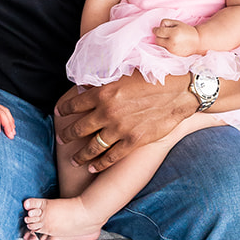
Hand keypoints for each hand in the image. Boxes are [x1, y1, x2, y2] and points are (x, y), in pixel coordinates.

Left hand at [56, 72, 239, 170]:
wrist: (182, 89)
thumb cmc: (156, 75)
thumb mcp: (125, 72)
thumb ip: (105, 81)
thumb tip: (88, 85)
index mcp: (103, 92)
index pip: (74, 102)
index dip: (64, 108)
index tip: (58, 112)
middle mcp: (107, 112)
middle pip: (79, 127)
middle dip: (67, 134)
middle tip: (61, 138)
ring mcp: (120, 129)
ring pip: (92, 146)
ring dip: (80, 154)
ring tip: (73, 159)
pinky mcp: (134, 141)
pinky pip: (112, 156)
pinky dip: (100, 163)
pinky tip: (93, 167)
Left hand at [153, 18, 200, 55]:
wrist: (197, 42)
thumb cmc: (187, 31)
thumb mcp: (177, 23)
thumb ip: (166, 22)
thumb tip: (158, 27)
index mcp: (174, 33)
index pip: (158, 32)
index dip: (156, 30)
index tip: (156, 29)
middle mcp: (172, 42)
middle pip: (157, 39)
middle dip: (159, 36)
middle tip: (164, 33)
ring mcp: (172, 50)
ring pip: (160, 46)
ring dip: (162, 42)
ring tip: (169, 39)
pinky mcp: (173, 55)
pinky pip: (164, 50)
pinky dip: (166, 46)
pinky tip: (172, 43)